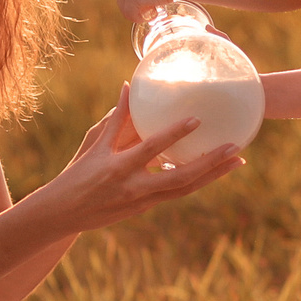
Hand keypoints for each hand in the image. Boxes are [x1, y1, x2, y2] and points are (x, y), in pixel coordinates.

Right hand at [39, 85, 239, 233]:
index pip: (152, 149)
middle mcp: (135, 187)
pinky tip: (212, 172)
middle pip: (181, 179)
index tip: (197, 120)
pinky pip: (176, 193)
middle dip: (211, 164)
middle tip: (236, 149)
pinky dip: (194, 182)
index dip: (174, 134)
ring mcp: (142, 202)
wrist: (63, 214)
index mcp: (119, 167)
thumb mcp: (94, 145)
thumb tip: (129, 86)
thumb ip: (116, 118)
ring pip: (184, 190)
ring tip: (236, 162)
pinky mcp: (145, 208)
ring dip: (212, 176)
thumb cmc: (77, 174)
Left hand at [115, 0, 170, 21]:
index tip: (147, 3)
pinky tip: (154, 13)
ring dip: (139, 15)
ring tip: (154, 12)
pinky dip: (143, 19)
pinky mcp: (131, 0)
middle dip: (136, 9)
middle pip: (122, 4)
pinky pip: (133, 16)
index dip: (135, 2)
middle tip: (152, 9)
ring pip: (126, 12)